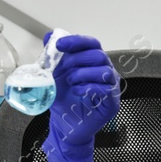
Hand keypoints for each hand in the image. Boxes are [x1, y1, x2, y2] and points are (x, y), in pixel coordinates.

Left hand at [42, 33, 121, 161]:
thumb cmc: (64, 100)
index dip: (77, 41)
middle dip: (78, 60)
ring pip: (104, 71)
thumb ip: (52, 57)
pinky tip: (78, 92)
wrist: (65, 125)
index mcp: (92, 62)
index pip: (92, 44)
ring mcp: (111, 87)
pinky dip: (89, 88)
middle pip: (99, 55)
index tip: (60, 45)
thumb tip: (49, 36)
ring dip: (83, 74)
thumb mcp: (53, 76)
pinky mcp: (112, 103)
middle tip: (64, 70)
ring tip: (71, 82)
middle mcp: (105, 72)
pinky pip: (107, 90)